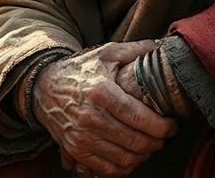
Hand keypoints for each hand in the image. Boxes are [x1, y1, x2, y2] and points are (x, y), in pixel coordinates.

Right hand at [32, 41, 176, 177]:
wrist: (43, 87)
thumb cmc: (79, 70)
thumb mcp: (105, 53)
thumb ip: (135, 50)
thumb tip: (161, 48)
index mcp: (101, 92)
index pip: (139, 118)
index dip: (162, 126)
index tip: (171, 125)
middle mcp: (90, 118)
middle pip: (135, 142)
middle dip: (157, 142)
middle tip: (164, 136)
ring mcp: (81, 137)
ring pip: (125, 159)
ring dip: (144, 156)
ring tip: (150, 145)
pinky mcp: (75, 151)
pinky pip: (108, 170)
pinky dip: (125, 167)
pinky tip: (131, 155)